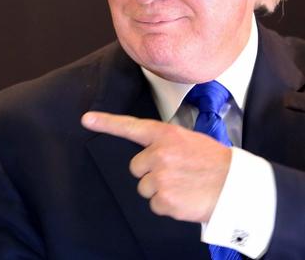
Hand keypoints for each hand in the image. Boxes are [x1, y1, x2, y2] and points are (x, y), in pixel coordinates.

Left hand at [81, 111, 230, 222]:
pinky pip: (154, 204)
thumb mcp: (189, 141)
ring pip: (144, 187)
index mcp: (165, 135)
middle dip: (150, 172)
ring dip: (159, 189)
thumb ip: (165, 143)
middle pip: (136, 166)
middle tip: (175, 173)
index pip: (130, 127)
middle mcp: (158, 153)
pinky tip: (184, 198)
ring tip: (183, 186)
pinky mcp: (164, 199)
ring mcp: (160, 177)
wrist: (237, 188)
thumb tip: (148, 151)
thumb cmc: (215, 163)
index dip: (106, 123)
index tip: (86, 119)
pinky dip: (167, 205)